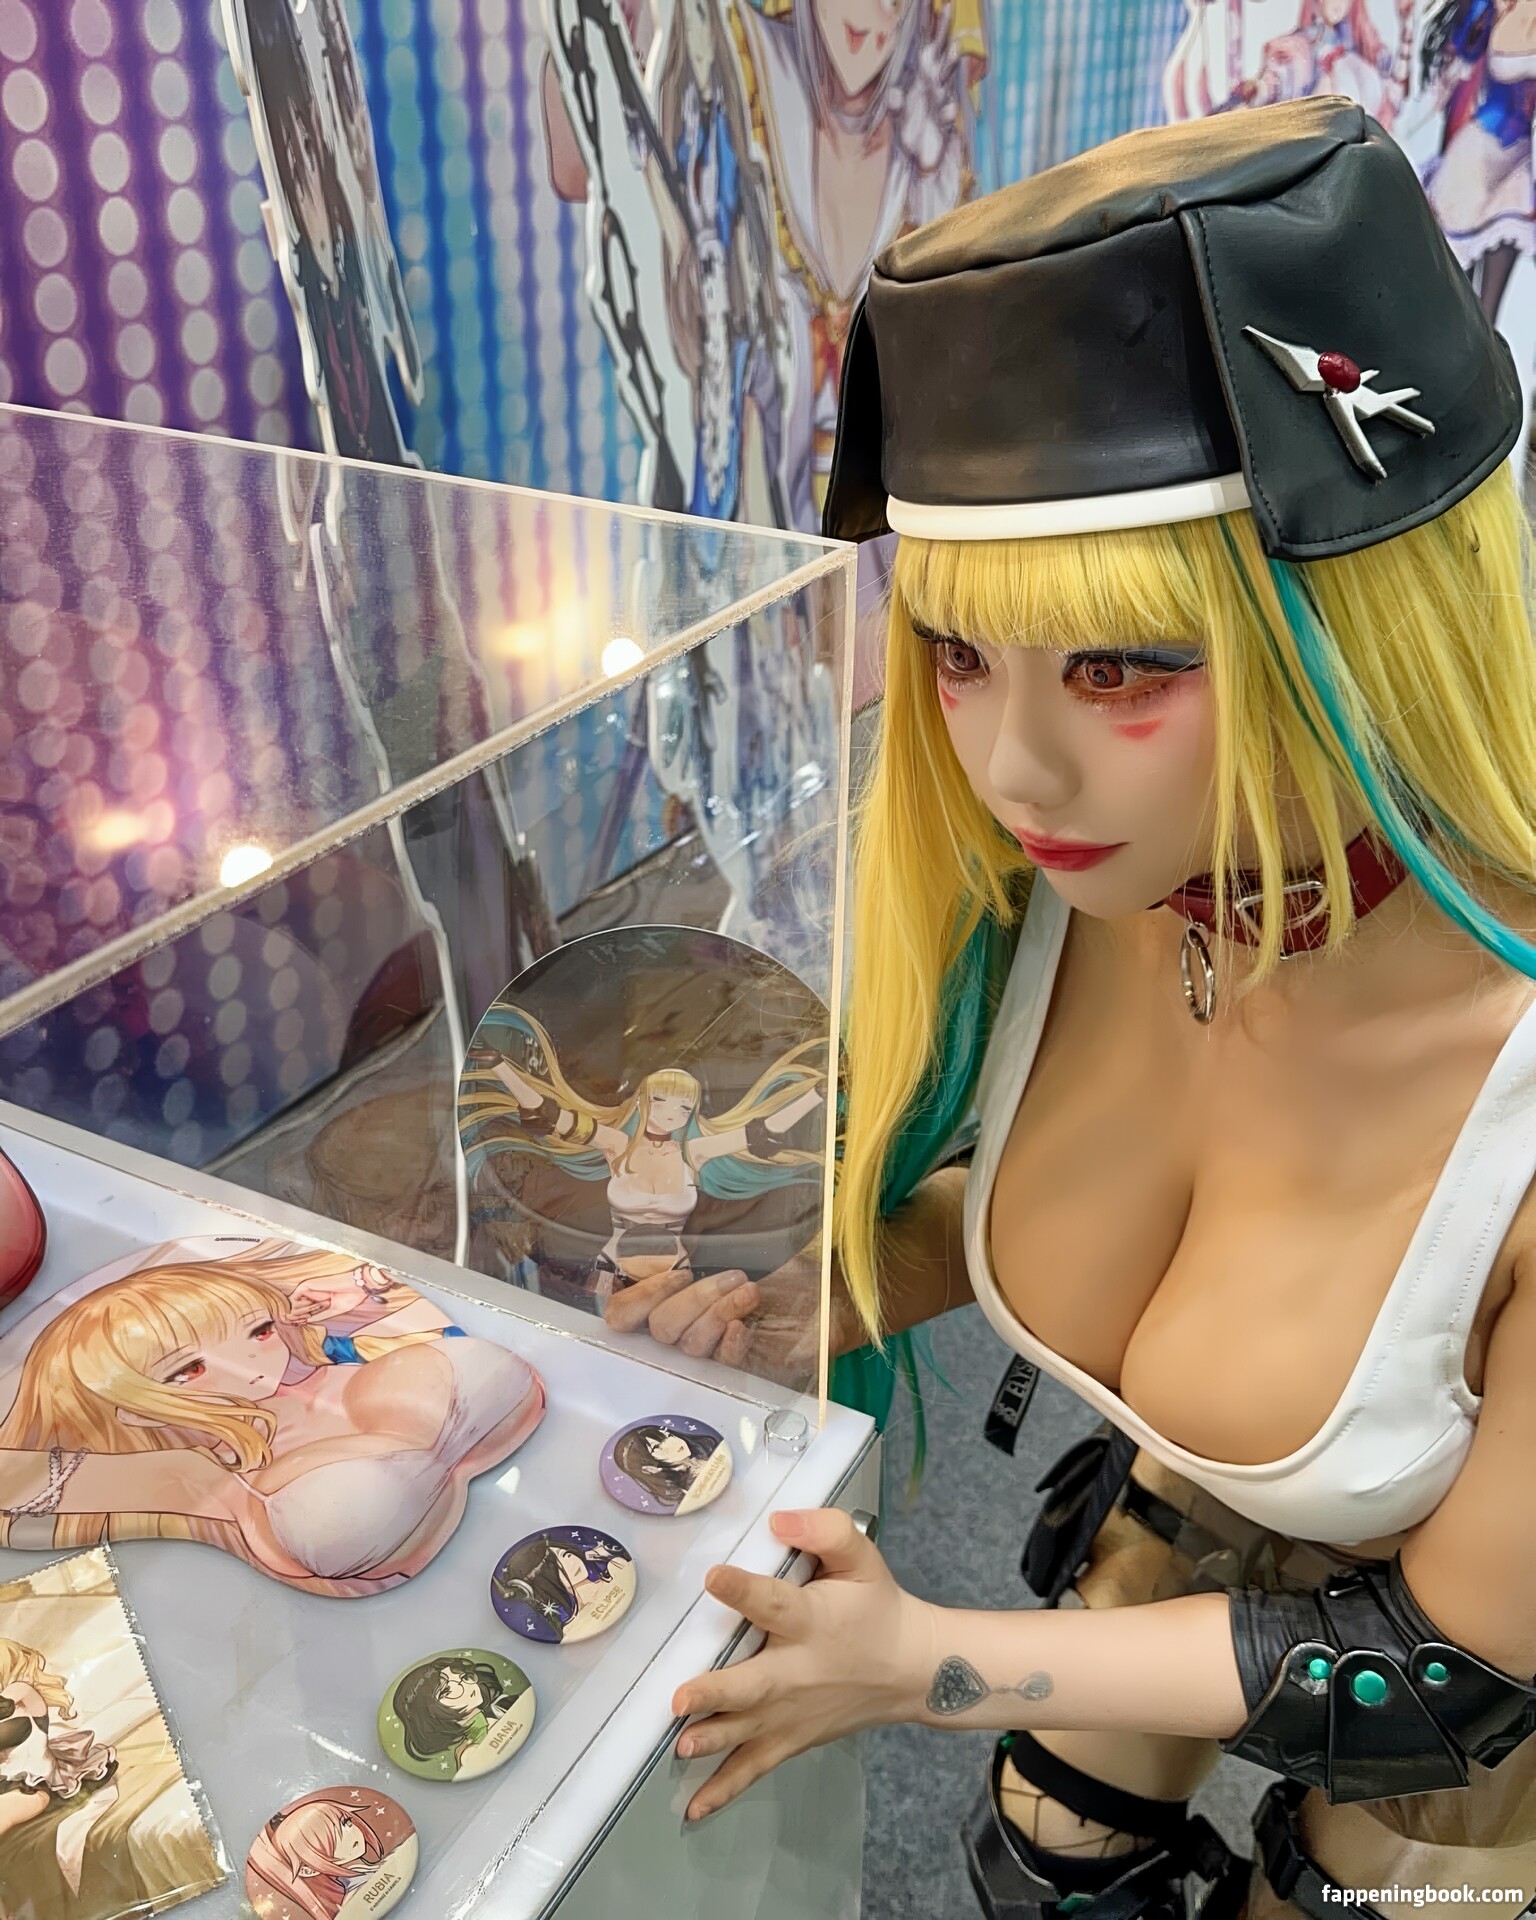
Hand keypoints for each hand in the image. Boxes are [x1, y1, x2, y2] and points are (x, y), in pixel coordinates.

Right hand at [603, 1245, 853, 1387]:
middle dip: (691, 1298)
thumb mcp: (740, 1244)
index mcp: (679, 1296)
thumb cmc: (790, 1265)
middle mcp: (690, 1326)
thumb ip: (696, 1244)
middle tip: (731, 1277)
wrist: (838, 1291)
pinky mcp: (745, 1367)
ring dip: (717, 1310)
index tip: (675, 1273)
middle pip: (659, 1328)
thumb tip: (656, 1240)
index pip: (625, 1312)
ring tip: (751, 1290)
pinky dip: (729, 1341)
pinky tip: (747, 1325)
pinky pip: (719, 1362)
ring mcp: (716, 1350)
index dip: (636, 1298)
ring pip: (687, 1344)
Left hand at [671, 1509, 936, 1818]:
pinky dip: (726, 1789)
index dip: (745, 1591)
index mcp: (812, 1620)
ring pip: (747, 1730)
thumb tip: (779, 1520)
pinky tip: (694, 1807)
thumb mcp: (862, 1558)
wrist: (911, 1670)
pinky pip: (756, 1767)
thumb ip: (825, 1531)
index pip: (776, 1604)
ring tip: (680, 1747)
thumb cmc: (877, 1605)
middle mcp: (798, 1671)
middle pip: (754, 1683)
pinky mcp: (790, 1739)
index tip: (713, 1578)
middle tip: (679, 1699)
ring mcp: (792, 1714)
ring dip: (713, 1740)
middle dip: (716, 1692)